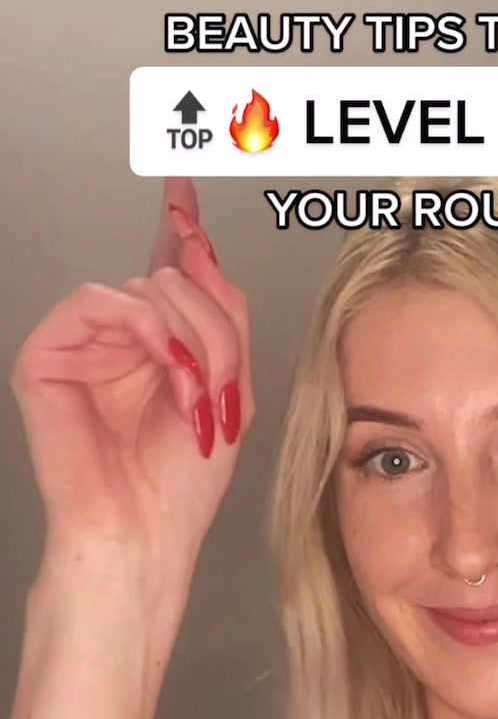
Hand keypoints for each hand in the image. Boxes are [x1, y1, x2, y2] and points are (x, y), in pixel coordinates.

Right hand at [8, 175, 255, 577]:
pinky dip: (145, 328)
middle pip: (178, 280)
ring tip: (193, 392)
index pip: (170, 272)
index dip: (179, 228)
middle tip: (217, 381)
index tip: (185, 185)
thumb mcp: (229, 387)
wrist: (147, 533)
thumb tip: (197, 244)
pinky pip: (100, 299)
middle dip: (214, 327)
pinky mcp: (47, 355)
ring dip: (190, 337)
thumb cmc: (179, 484)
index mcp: (159, 346)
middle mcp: (119, 339)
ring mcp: (81, 344)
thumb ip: (222, 312)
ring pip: (146, 288)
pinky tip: (165, 365)